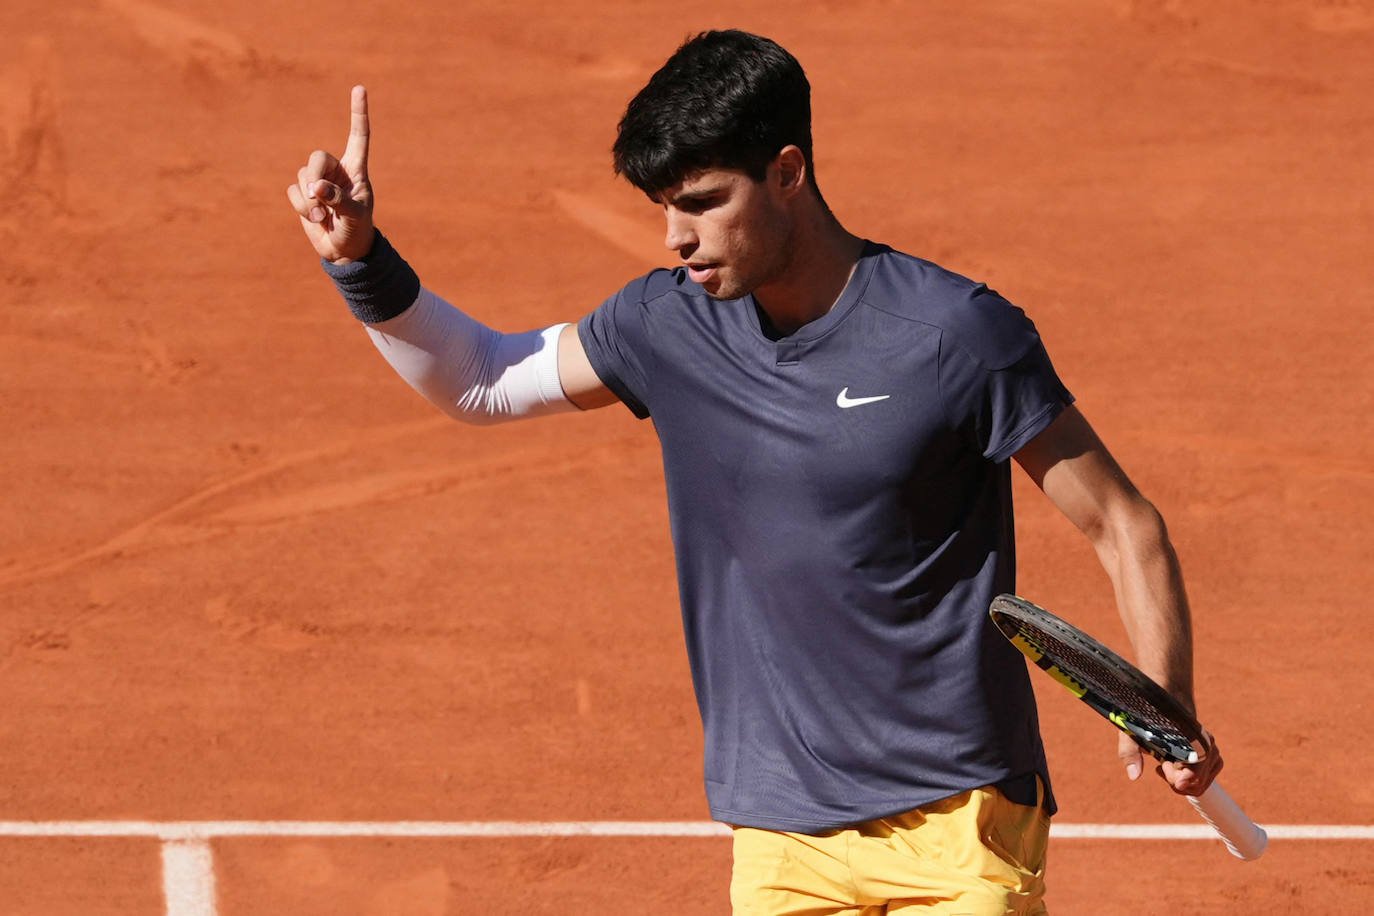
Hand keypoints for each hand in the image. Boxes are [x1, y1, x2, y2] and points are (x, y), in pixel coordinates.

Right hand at [287, 85, 374, 262]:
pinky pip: (293, 192)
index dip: (358, 113)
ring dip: (309, 201)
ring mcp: (318, 182)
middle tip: (319, 198)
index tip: (360, 88)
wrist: (345, 251)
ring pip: (302, 177)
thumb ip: (338, 200)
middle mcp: (336, 171)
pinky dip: (301, 207)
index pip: (358, 136)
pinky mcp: (303, 194)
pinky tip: (315, 219)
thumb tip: (315, 187)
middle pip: (317, 158)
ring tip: (323, 218)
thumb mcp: (354, 216)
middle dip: (314, 178)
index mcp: (356, 169)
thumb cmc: (358, 230)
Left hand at [1119, 728, 1223, 795]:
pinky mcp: (1214, 761)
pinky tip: (1172, 768)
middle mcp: (1207, 744)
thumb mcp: (1131, 734)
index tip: (1177, 783)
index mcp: (1191, 735)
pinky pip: (1201, 785)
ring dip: (1179, 781)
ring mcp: (1213, 753)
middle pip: (1196, 780)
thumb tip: (1134, 775)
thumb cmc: (1145, 720)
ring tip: (1166, 763)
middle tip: (1162, 764)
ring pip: (1199, 785)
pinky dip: (1186, 783)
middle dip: (1175, 779)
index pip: (1196, 763)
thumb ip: (1130, 752)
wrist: (1163, 709)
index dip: (1186, 777)